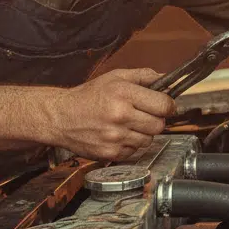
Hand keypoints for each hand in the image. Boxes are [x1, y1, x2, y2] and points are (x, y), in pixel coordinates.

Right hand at [47, 68, 176, 160]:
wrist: (60, 117)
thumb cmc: (87, 96)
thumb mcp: (114, 77)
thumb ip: (143, 76)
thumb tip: (167, 78)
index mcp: (123, 94)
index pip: (164, 105)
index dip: (168, 105)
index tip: (165, 106)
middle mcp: (120, 115)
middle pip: (159, 125)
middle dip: (155, 120)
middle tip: (143, 115)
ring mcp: (115, 136)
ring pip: (148, 140)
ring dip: (143, 133)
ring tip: (127, 124)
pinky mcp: (110, 152)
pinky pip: (134, 151)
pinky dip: (130, 144)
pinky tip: (118, 135)